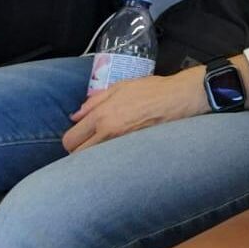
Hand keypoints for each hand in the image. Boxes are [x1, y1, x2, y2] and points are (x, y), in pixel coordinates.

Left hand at [62, 69, 206, 151]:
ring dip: (93, 156)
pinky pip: (113, 161)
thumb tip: (76, 115)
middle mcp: (109, 133)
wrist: (178, 99)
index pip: (71, 139)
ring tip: (101, 147)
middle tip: (86, 144)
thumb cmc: (151, 90)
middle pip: (78, 156)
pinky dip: (110, 159)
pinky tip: (116, 151)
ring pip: (95, 161)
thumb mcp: (120, 86)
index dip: (70, 140)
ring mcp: (121, 145)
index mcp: (102, 116)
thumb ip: (95, 101)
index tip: (77, 137)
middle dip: (78, 152)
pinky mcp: (134, 152)